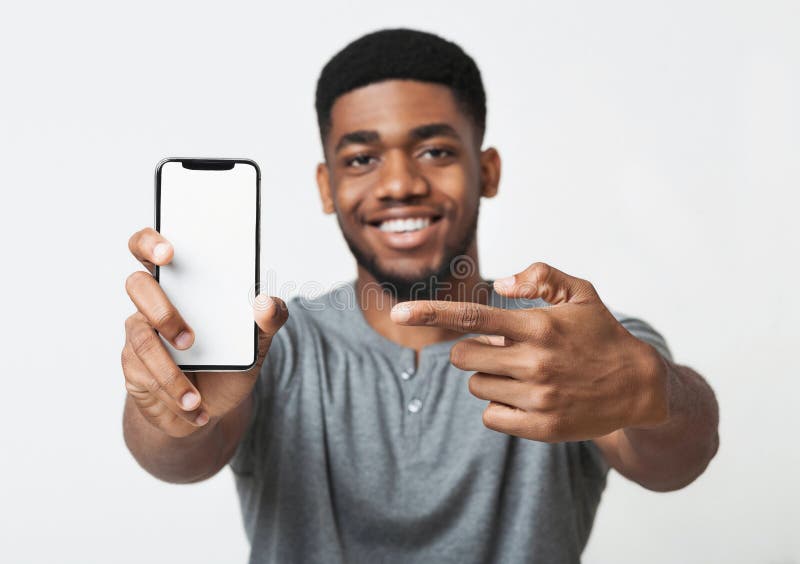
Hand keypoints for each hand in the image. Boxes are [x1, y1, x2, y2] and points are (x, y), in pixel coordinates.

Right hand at [121, 227, 287, 437]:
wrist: (213, 407)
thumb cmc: (231, 360)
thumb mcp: (258, 341)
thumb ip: (270, 318)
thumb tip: (266, 303)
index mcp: (183, 282)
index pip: (152, 247)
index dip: (151, 242)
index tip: (169, 252)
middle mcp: (155, 302)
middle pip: (137, 286)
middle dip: (161, 310)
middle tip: (189, 339)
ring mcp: (140, 333)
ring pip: (141, 340)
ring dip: (170, 372)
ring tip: (196, 396)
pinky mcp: (133, 366)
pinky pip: (144, 374)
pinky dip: (172, 394)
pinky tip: (194, 408)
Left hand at [390, 262, 668, 442]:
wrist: (639, 386)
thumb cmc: (602, 334)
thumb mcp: (581, 292)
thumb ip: (541, 275)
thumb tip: (499, 282)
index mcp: (538, 325)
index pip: (472, 317)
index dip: (430, 313)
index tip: (398, 313)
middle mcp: (535, 361)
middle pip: (463, 357)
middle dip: (471, 351)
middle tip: (498, 349)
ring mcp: (538, 397)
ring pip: (477, 387)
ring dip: (489, 378)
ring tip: (522, 373)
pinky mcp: (541, 428)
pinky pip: (491, 417)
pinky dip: (499, 407)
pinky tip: (526, 397)